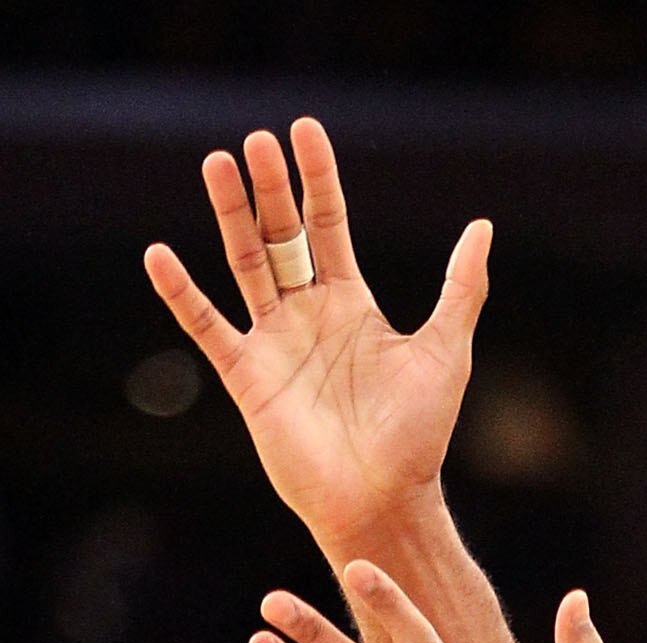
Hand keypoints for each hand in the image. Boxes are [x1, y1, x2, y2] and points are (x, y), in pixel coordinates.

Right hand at [143, 120, 488, 551]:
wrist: (385, 503)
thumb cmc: (419, 438)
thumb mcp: (446, 352)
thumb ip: (461, 288)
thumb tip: (482, 227)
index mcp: (352, 304)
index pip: (328, 224)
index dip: (317, 178)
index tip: (304, 130)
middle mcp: (308, 316)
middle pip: (282, 235)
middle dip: (270, 189)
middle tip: (257, 141)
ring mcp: (275, 344)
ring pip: (245, 265)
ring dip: (230, 216)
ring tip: (216, 165)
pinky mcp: (249, 378)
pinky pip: (208, 328)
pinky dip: (183, 295)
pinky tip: (159, 256)